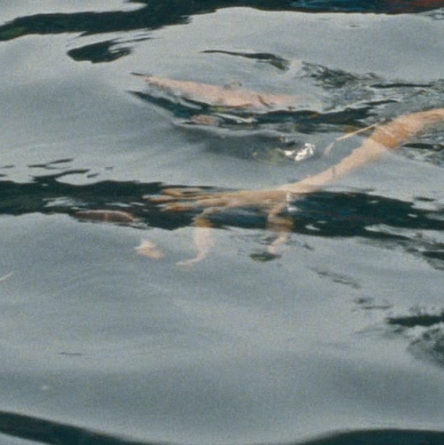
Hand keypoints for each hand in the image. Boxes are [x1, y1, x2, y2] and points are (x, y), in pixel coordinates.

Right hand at [149, 187, 296, 263]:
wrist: (288, 194)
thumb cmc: (285, 214)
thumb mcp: (284, 227)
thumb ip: (280, 240)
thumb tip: (275, 252)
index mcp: (238, 205)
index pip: (214, 208)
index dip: (198, 210)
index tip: (183, 213)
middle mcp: (228, 198)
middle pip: (198, 199)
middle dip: (177, 202)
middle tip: (156, 203)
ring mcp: (225, 196)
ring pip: (195, 195)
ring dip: (175, 196)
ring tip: (155, 196)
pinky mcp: (226, 196)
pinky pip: (202, 194)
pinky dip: (185, 193)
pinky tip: (172, 193)